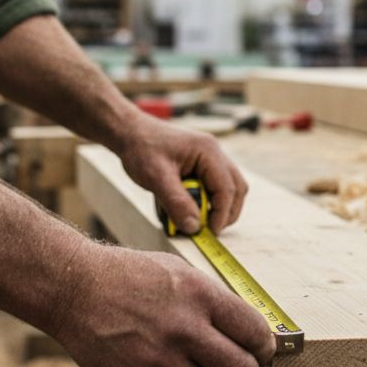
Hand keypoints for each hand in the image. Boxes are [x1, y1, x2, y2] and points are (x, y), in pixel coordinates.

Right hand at [51, 245, 274, 366]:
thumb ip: (214, 301)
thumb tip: (251, 333)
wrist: (74, 288)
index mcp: (200, 295)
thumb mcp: (179, 272)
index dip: (263, 347)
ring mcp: (160, 360)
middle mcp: (184, 329)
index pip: (255, 334)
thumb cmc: (130, 277)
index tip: (259, 351)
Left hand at [116, 117, 248, 234]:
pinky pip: (216, 185)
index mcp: (208, 151)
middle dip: (227, 212)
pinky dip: (210, 200)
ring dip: (220, 207)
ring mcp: (210, 158)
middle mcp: (215, 153)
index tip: (210, 233)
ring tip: (200, 220)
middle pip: (236, 188)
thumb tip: (194, 227)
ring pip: (230, 187)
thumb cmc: (141, 149)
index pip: (227, 188)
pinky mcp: (203, 165)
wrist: (130, 132)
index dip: (222, 214)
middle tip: (210, 230)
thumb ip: (176, 202)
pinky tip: (192, 207)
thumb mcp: (156, 177)